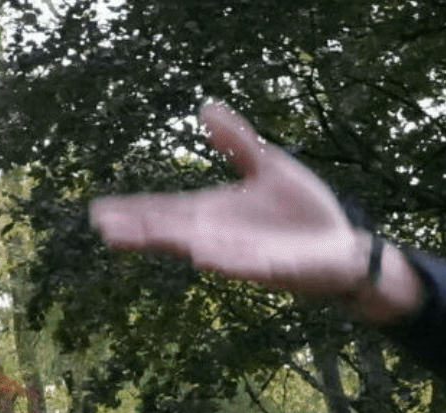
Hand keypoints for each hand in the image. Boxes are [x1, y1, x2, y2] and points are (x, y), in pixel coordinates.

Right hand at [91, 103, 373, 301]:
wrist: (345, 247)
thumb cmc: (305, 213)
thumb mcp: (268, 167)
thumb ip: (237, 143)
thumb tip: (205, 108)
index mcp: (216, 214)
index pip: (167, 211)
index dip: (135, 210)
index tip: (100, 210)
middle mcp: (224, 238)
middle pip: (175, 233)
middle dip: (143, 231)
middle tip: (106, 228)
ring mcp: (248, 257)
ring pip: (207, 250)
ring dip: (180, 244)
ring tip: (149, 238)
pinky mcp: (277, 270)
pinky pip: (249, 267)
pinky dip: (228, 263)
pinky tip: (206, 258)